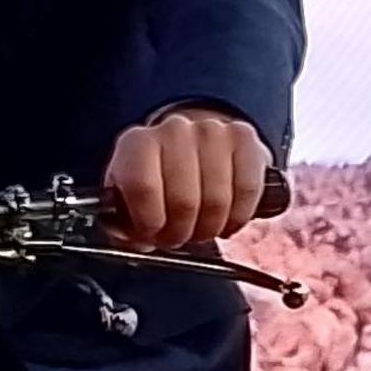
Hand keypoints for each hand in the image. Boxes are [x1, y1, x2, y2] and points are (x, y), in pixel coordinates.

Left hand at [101, 104, 271, 249]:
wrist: (190, 151)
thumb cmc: (157, 184)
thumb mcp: (127, 202)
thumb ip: (122, 225)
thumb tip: (135, 240)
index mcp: (137, 144)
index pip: (142, 187)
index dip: (150, 223)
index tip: (153, 235)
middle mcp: (173, 130)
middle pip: (184, 201)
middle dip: (181, 232)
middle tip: (178, 238)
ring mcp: (211, 130)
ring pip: (217, 200)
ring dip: (210, 227)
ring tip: (201, 228)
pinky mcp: (244, 137)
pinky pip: (248, 189)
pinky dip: (239, 215)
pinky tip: (228, 221)